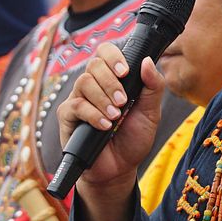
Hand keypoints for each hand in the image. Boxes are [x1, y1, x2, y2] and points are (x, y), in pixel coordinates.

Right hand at [56, 43, 164, 196]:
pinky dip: (93, 114)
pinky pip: (76, 105)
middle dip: (111, 81)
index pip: (105, 52)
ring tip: (116, 116)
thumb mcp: (151, 112)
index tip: (125, 72)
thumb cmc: (133, 138)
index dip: (114, 56)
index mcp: (112, 78)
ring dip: (103, 98)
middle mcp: (93, 85)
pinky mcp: (68, 117)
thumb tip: (147, 60)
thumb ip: (153, 86)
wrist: (120, 168)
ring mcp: (78, 99)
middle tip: (124, 102)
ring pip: (84, 82)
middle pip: (94, 64)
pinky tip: (105, 126)